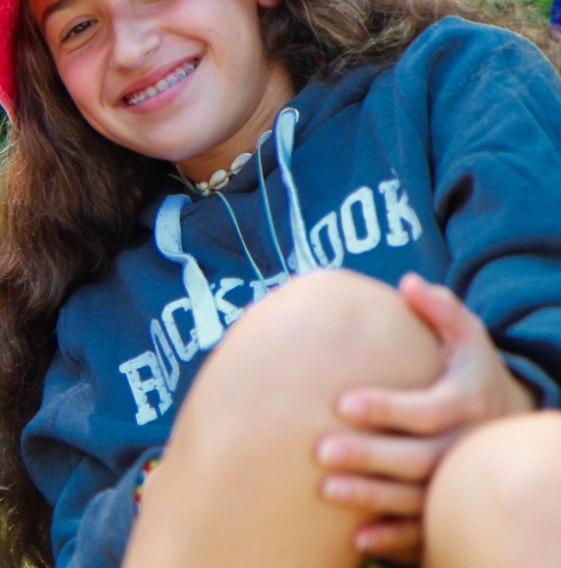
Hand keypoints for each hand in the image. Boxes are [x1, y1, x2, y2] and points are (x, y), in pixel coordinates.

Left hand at [317, 273, 536, 558]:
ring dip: (372, 498)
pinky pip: (423, 532)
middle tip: (321, 450)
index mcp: (467, 403)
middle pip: (419, 460)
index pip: (428, 410)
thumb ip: (442, 310)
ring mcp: (459, 484)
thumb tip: (410, 283)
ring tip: (327, 490)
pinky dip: (393, 540)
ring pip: (417, 499)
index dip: (387, 407)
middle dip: (371, 456)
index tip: (343, 402)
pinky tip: (356, 539)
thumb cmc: (468, 374)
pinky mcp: (449, 512)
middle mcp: (465, 448)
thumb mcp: (467, 338)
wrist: (503, 425)